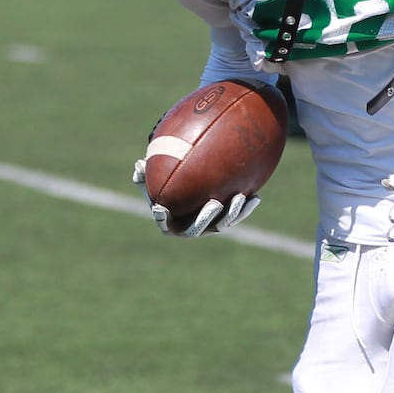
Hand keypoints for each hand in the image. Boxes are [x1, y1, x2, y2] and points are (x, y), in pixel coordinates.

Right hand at [133, 158, 261, 237]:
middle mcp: (190, 226)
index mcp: (170, 220)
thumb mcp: (157, 171)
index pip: (164, 223)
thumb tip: (138, 163)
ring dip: (230, 214)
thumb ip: (148, 170)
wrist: (193, 184)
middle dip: (205, 219)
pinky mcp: (225, 219)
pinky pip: (236, 216)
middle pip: (196, 228)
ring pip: (220, 224)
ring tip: (237, 198)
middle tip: (213, 203)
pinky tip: (255, 197)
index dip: (162, 219)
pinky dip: (245, 209)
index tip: (160, 208)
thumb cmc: (171, 177)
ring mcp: (209, 225)